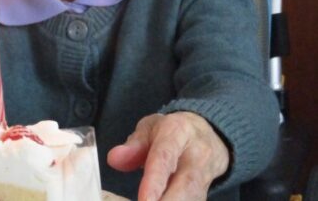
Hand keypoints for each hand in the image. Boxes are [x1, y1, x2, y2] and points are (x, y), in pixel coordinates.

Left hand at [107, 112, 229, 200]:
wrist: (207, 134)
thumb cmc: (172, 131)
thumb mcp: (150, 128)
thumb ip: (133, 145)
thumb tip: (113, 159)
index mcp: (178, 132)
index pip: (165, 158)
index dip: (154, 181)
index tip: (145, 200)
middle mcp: (197, 155)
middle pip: (186, 185)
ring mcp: (206, 176)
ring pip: (193, 198)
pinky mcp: (205, 192)